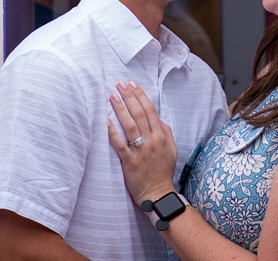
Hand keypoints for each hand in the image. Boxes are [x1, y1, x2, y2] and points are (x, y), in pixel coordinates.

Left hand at [108, 81, 178, 205]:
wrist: (158, 192)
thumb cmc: (163, 170)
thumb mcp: (171, 148)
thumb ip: (165, 131)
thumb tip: (156, 118)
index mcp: (161, 135)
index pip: (150, 110)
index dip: (141, 96)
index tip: (132, 84)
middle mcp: (151, 140)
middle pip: (139, 114)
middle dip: (129, 97)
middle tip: (120, 84)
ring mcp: (140, 151)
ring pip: (129, 125)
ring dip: (120, 109)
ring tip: (112, 96)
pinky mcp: (129, 162)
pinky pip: (120, 145)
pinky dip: (113, 132)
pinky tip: (106, 122)